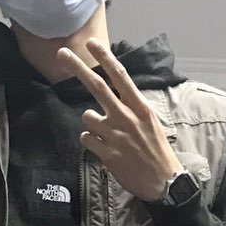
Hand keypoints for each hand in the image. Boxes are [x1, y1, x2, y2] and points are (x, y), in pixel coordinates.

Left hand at [58, 36, 182, 202]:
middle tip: (62, 54)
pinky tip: (103, 147)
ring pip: (87, 117)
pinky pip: (86, 139)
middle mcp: (126, 117)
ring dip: (91, 124)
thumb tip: (117, 94)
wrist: (163, 182)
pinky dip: (90, 141)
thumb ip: (132, 107)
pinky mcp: (107, 154)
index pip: (120, 76)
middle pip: (97, 87)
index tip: (92, 44)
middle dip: (78, 68)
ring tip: (106, 134)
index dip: (105, 58)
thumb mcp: (151, 122)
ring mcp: (115, 135)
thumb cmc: (157, 150)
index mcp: (140, 107)